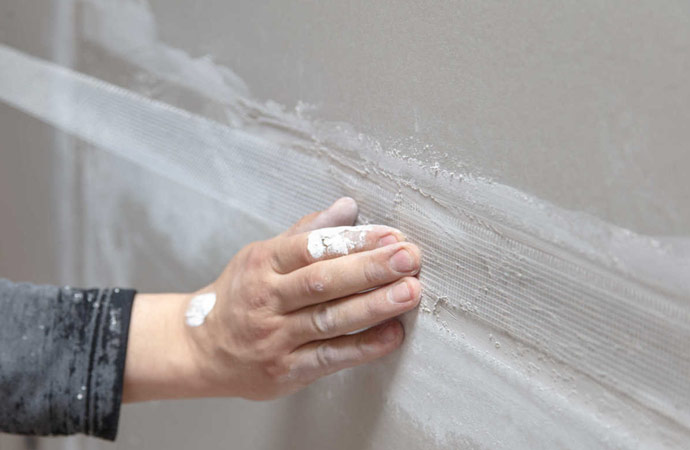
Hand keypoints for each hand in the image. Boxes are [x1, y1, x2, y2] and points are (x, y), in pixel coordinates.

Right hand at [123, 198, 421, 401]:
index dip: (354, 241)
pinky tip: (392, 335)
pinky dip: (362, 347)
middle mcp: (266, 298)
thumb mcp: (263, 255)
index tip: (391, 236)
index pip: (313, 247)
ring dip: (373, 306)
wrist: (199, 348)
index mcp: (262, 262)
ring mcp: (274, 337)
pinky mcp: (284, 370)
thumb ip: (308, 233)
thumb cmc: (240, 295)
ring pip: (328, 319)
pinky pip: (328, 357)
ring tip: (410, 292)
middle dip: (370, 269)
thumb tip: (348, 206)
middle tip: (410, 258)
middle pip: (322, 282)